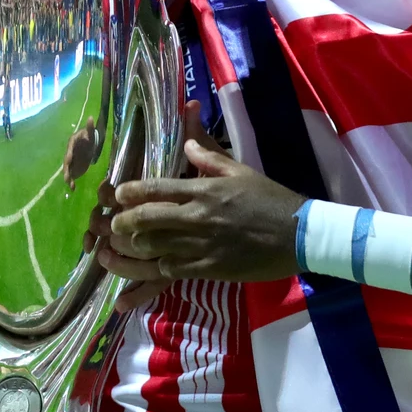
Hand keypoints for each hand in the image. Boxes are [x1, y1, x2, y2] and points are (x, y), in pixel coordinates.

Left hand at [107, 130, 305, 283]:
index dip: (129, 192)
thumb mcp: (241, 171)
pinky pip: (172, 271)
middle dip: (123, 223)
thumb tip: (187, 141)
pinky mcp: (210, 269)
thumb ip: (210, 157)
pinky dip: (155, 269)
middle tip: (112, 225)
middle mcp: (198, 216)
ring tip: (115, 251)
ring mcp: (202, 245)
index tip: (117, 194)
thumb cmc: (270, 200)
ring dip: (131, 250)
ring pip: (154, 247)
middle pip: (147, 219)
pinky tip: (147, 269)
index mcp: (204, 189)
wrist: (299, 235)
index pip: (156, 188)